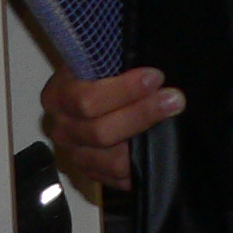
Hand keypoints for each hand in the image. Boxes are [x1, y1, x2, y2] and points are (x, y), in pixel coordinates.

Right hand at [41, 65, 180, 187]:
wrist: (97, 89)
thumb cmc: (104, 69)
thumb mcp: (104, 54)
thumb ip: (117, 54)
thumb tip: (145, 51)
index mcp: (58, 95)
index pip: (86, 99)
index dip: (123, 90)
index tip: (155, 77)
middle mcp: (62, 128)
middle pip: (99, 131)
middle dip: (141, 114)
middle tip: (173, 99)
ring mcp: (75, 155)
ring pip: (110, 161)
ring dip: (143, 142)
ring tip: (172, 119)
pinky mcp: (91, 174)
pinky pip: (115, 180)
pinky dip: (137, 169)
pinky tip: (157, 152)